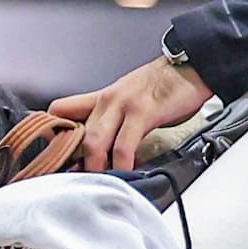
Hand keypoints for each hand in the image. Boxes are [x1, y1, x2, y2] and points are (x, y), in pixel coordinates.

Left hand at [50, 55, 215, 172]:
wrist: (193, 65)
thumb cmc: (165, 85)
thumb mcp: (131, 99)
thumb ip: (116, 122)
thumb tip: (106, 152)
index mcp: (101, 98)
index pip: (61, 110)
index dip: (53, 133)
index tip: (56, 155)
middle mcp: (107, 100)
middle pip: (75, 133)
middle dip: (73, 162)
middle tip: (76, 181)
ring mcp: (123, 104)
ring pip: (94, 140)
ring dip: (94, 167)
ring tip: (98, 184)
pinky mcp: (143, 112)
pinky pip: (124, 144)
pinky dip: (121, 163)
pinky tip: (125, 172)